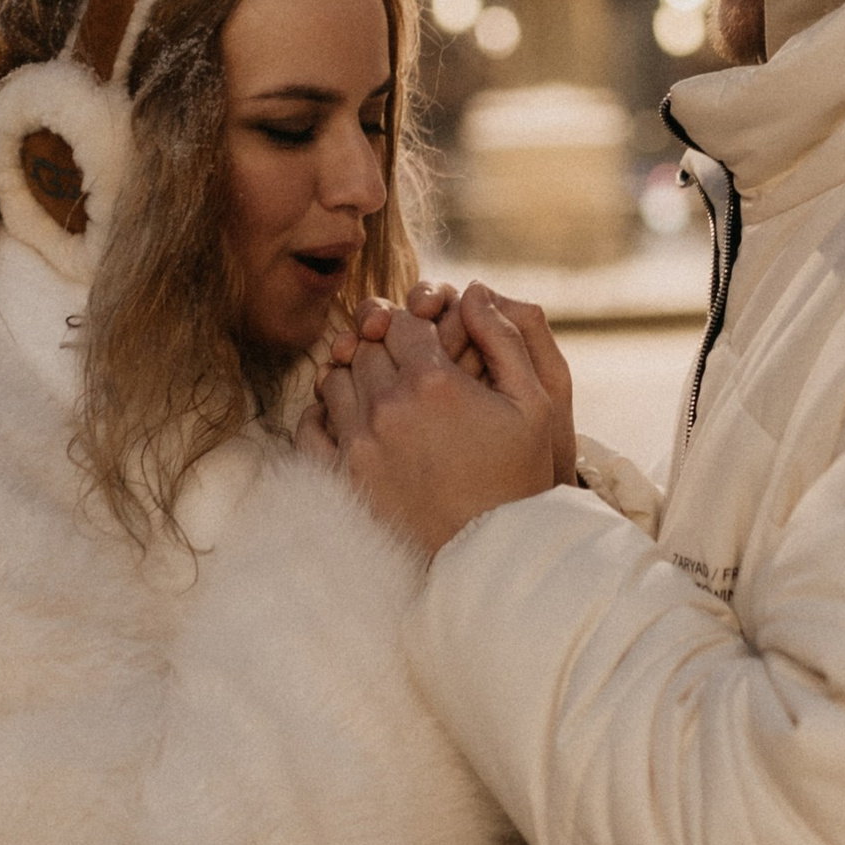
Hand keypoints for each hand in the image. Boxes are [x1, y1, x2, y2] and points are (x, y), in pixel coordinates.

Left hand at [333, 285, 574, 481]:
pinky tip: (345, 420)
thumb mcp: (535, 402)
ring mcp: (359, 444)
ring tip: (382, 394)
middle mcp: (388, 407)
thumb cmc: (519, 477)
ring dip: (355, 377)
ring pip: (335, 380)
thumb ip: (505, 338)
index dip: (417, 327)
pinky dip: (321, 415)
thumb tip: (474, 290)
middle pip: (366, 347)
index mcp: (433, 382)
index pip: (402, 323)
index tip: (431, 347)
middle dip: (386, 349)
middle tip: (408, 369)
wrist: (493, 554)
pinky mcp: (341, 479)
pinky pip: (309, 428)